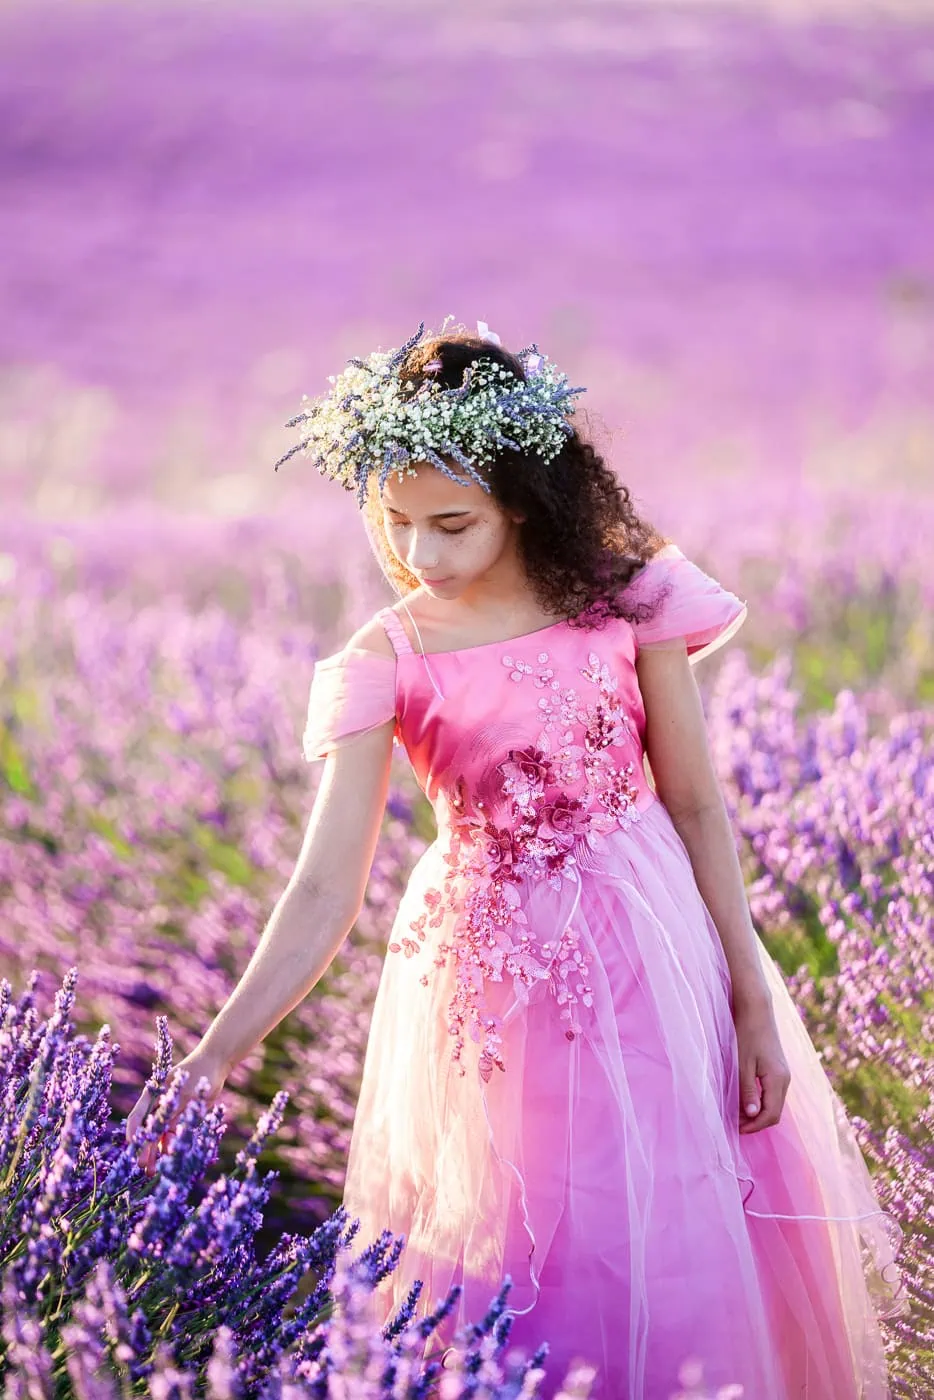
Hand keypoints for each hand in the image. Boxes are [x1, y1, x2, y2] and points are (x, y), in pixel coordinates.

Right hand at [125, 1046, 228, 1175]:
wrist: (215, 1065)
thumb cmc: (198, 1073)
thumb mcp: (186, 1093)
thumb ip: (175, 1112)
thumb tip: (165, 1135)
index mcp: (154, 1095)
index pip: (138, 1115)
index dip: (134, 1131)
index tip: (131, 1145)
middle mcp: (159, 1105)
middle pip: (148, 1130)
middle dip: (144, 1148)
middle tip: (142, 1166)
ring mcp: (170, 1112)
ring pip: (160, 1136)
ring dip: (156, 1152)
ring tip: (152, 1170)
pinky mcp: (182, 1117)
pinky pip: (173, 1134)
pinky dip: (170, 1146)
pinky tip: (168, 1158)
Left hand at [732, 996, 790, 1134]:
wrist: (756, 1009)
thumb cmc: (746, 1034)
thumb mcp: (743, 1064)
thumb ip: (748, 1090)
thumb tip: (752, 1115)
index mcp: (778, 1079)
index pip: (771, 1115)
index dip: (754, 1126)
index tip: (736, 1129)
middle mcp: (785, 1079)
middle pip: (774, 1112)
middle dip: (755, 1122)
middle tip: (734, 1124)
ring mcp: (783, 1073)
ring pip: (773, 1103)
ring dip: (757, 1112)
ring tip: (736, 1113)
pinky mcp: (778, 1068)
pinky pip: (772, 1093)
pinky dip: (760, 1100)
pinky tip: (744, 1098)